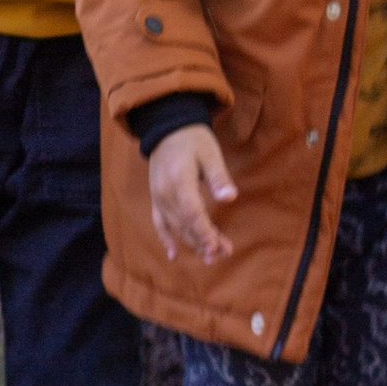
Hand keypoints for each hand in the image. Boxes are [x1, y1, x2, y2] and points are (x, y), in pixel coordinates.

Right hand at [148, 124, 238, 262]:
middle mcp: (165, 193)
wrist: (167, 128)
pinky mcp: (156, 198)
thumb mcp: (210, 152)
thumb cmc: (193, 139)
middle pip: (185, 224)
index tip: (218, 247)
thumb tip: (230, 198)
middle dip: (204, 242)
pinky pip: (159, 223)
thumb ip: (218, 176)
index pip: (192, 213)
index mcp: (180, 181)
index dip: (204, 232)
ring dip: (192, 243)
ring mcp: (158, 197)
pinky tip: (174, 255)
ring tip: (211, 257)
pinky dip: (166, 239)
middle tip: (224, 254)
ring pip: (175, 227)